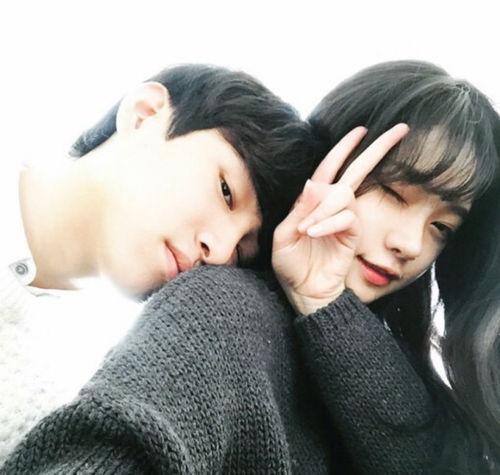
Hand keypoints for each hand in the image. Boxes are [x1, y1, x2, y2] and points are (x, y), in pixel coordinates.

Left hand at [272, 124, 408, 314]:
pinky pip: (346, 217)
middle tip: (401, 129)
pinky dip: (328, 222)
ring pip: (343, 195)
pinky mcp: (352, 234)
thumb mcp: (284, 235)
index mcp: (313, 202)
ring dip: (323, 208)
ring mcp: (344, 220)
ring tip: (306, 230)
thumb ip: (299, 209)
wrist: (304, 292)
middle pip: (357, 171)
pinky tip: (313, 232)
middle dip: (377, 149)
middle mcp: (332, 206)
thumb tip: (314, 182)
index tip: (361, 129)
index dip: (344, 148)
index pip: (330, 168)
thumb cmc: (290, 265)